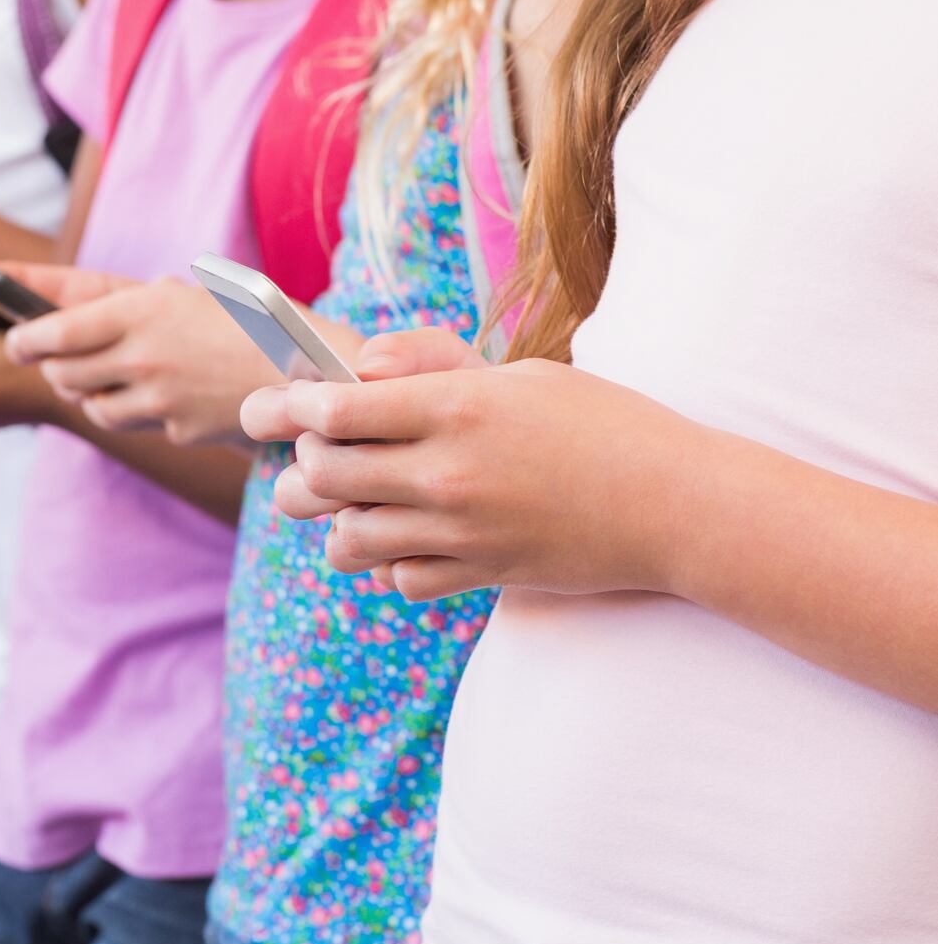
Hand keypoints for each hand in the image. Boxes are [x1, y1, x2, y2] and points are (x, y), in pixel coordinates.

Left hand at [7, 275, 280, 445]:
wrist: (312, 368)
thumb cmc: (255, 317)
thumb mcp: (192, 291)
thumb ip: (137, 302)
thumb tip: (84, 309)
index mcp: (139, 310)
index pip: (52, 332)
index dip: (24, 338)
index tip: (14, 339)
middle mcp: (140, 357)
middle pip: (63, 374)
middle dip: (54, 367)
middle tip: (57, 359)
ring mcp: (158, 399)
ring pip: (92, 406)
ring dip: (89, 393)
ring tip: (109, 377)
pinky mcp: (177, 430)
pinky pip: (137, 423)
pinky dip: (137, 411)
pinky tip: (161, 395)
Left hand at [242, 328, 695, 600]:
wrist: (678, 505)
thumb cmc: (600, 424)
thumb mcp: (517, 374)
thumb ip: (427, 365)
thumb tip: (354, 371)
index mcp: (455, 408)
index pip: (332, 409)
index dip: (283, 407)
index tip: (264, 407)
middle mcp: (448, 473)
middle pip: (320, 476)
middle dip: (298, 464)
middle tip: (310, 452)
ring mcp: (461, 531)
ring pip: (345, 539)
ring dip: (336, 519)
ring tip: (354, 499)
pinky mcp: (479, 575)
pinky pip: (398, 578)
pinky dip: (391, 561)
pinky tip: (412, 537)